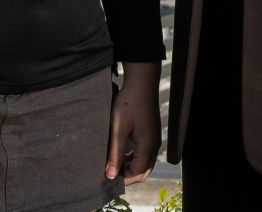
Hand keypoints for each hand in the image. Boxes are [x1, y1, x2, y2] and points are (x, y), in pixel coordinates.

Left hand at [106, 62, 161, 185]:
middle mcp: (154, 145)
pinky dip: (132, 157)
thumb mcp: (118, 129)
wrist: (141, 82)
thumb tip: (110, 175)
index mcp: (148, 146)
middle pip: (143, 170)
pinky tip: (119, 152)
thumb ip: (115, 153)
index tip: (107, 180)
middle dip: (127, 175)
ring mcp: (154, 138)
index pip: (138, 173)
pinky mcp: (151, 132)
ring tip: (112, 164)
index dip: (123, 180)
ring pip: (143, 162)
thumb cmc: (129, 103)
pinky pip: (143, 152)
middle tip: (109, 174)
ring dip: (129, 166)